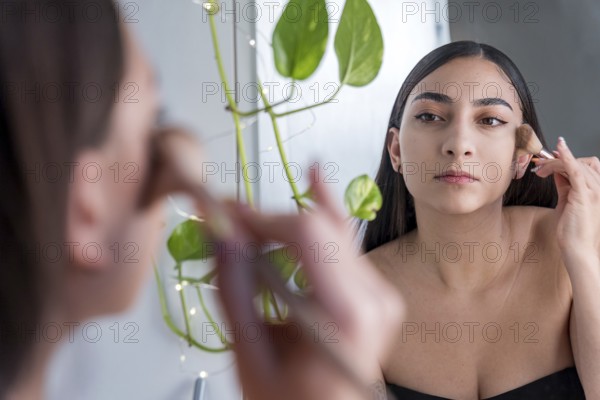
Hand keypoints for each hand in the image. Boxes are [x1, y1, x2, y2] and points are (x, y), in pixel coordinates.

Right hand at [214, 169, 403, 399]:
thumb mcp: (251, 354)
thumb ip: (234, 290)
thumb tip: (220, 235)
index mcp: (349, 315)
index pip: (307, 233)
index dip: (261, 216)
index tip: (225, 216)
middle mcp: (375, 298)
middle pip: (321, 225)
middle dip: (269, 217)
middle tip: (230, 215)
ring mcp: (380, 294)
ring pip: (334, 228)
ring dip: (288, 221)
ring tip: (251, 218)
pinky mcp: (374, 292)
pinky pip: (343, 244)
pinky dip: (318, 223)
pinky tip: (314, 185)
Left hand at [532, 137, 599, 259]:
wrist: (576, 247)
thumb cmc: (572, 228)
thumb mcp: (567, 200)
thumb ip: (564, 184)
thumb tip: (555, 170)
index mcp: (598, 189)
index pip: (586, 165)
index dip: (568, 158)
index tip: (549, 158)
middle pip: (580, 162)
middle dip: (557, 161)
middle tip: (538, 166)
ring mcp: (595, 191)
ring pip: (575, 165)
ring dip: (554, 163)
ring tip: (538, 169)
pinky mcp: (584, 195)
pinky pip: (576, 171)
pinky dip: (567, 157)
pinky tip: (559, 148)